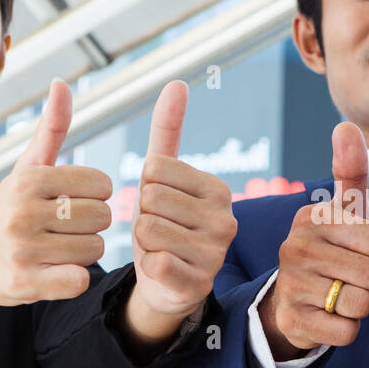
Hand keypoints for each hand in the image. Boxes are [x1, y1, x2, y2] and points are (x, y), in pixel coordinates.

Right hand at [0, 78, 112, 305]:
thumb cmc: (9, 209)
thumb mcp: (26, 168)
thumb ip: (52, 128)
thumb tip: (63, 84)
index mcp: (29, 180)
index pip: (101, 185)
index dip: (96, 197)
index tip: (75, 203)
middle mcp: (22, 212)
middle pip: (101, 218)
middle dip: (92, 226)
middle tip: (68, 230)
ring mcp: (22, 250)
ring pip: (94, 249)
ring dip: (85, 253)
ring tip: (60, 249)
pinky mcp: (24, 284)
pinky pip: (79, 280)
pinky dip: (75, 278)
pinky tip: (57, 271)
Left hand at [130, 80, 238, 316]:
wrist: (169, 284)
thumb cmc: (165, 224)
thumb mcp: (163, 179)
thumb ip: (168, 131)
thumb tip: (176, 82)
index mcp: (218, 189)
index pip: (155, 168)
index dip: (145, 186)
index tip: (161, 204)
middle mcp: (226, 219)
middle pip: (150, 198)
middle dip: (143, 214)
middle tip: (159, 230)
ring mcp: (216, 253)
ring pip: (148, 229)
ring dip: (142, 242)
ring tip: (160, 249)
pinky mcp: (198, 283)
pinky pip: (153, 261)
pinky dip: (147, 265)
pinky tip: (161, 268)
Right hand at [258, 122, 368, 360]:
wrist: (289, 305)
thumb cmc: (329, 254)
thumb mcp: (341, 214)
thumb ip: (350, 170)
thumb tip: (346, 124)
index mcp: (313, 218)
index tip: (363, 256)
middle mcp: (297, 247)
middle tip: (352, 280)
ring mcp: (292, 284)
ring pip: (362, 304)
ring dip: (361, 307)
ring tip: (340, 297)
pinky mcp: (294, 320)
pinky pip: (347, 331)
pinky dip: (347, 330)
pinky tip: (330, 318)